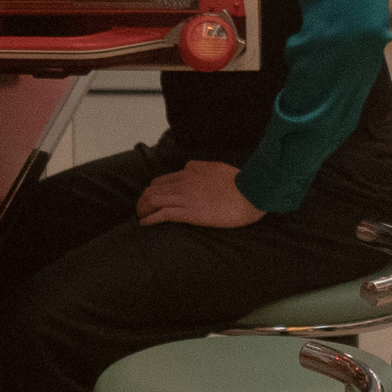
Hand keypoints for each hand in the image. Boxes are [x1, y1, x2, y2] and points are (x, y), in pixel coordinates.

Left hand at [137, 160, 264, 227]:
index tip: (151, 199)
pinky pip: (162, 214)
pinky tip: (145, 223)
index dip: (152, 190)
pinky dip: (150, 219)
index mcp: (190, 171)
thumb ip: (200, 167)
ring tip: (140, 217)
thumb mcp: (216, 167)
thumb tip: (189, 167)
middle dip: (143, 200)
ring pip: (153, 200)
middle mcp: (184, 182)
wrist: (251, 191)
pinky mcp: (189, 212)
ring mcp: (185, 197)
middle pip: (152, 190)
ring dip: (143, 209)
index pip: (161, 180)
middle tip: (141, 209)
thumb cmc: (239, 182)